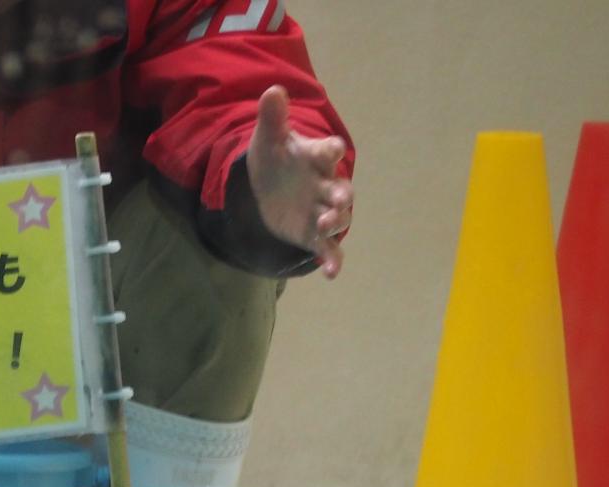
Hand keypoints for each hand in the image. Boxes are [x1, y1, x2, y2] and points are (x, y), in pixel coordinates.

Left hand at [244, 86, 353, 278]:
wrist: (268, 186)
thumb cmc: (274, 159)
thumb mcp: (268, 139)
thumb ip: (272, 118)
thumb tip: (272, 91)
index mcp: (316, 158)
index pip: (327, 151)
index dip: (331, 150)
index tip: (334, 148)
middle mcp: (325, 184)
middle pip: (340, 189)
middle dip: (341, 195)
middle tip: (338, 199)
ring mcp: (322, 211)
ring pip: (338, 218)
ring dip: (336, 223)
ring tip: (325, 227)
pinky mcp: (314, 235)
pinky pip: (327, 249)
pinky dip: (332, 260)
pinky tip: (331, 274)